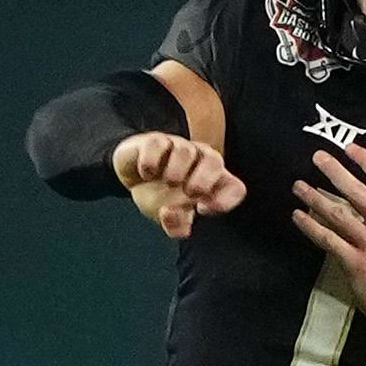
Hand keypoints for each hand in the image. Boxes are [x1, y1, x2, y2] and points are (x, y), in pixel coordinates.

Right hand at [115, 131, 244, 240]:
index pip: (234, 189)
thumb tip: (170, 215)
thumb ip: (175, 224)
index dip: (225, 200)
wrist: (131, 176)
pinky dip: (151, 162)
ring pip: (185, 151)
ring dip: (176, 170)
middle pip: (214, 161)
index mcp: (212, 182)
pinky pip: (157, 144)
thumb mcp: (169, 216)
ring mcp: (178, 147)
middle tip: (189, 192)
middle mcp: (199, 160)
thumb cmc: (159, 195)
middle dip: (203, 179)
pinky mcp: (154, 141)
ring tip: (167, 181)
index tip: (202, 210)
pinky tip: (147, 173)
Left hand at [292, 138, 365, 322]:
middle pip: (358, 193)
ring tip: (298, 186)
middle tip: (317, 157)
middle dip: (335, 172)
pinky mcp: (356, 264)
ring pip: (339, 215)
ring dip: (315, 198)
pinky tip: (298, 217)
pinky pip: (328, 240)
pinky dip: (311, 227)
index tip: (350, 147)